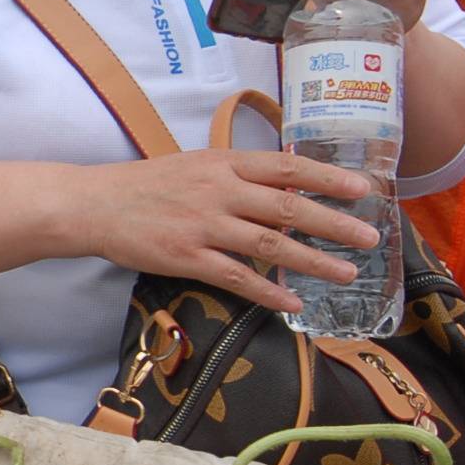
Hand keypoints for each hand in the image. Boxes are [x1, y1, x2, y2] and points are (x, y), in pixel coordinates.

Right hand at [78, 148, 382, 315]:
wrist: (94, 205)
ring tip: (347, 273)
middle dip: (335, 223)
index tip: (362, 188)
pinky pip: (236, 277)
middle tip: (370, 237)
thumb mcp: (196, 165)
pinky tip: (292, 302)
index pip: (287, 167)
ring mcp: (203, 226)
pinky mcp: (186, 257)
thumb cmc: (147, 184)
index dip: (327, 177)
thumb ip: (238, 175)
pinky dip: (267, 291)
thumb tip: (286, 188)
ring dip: (313, 261)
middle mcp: (218, 191)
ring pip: (270, 244)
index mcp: (223, 163)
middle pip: (288, 208)